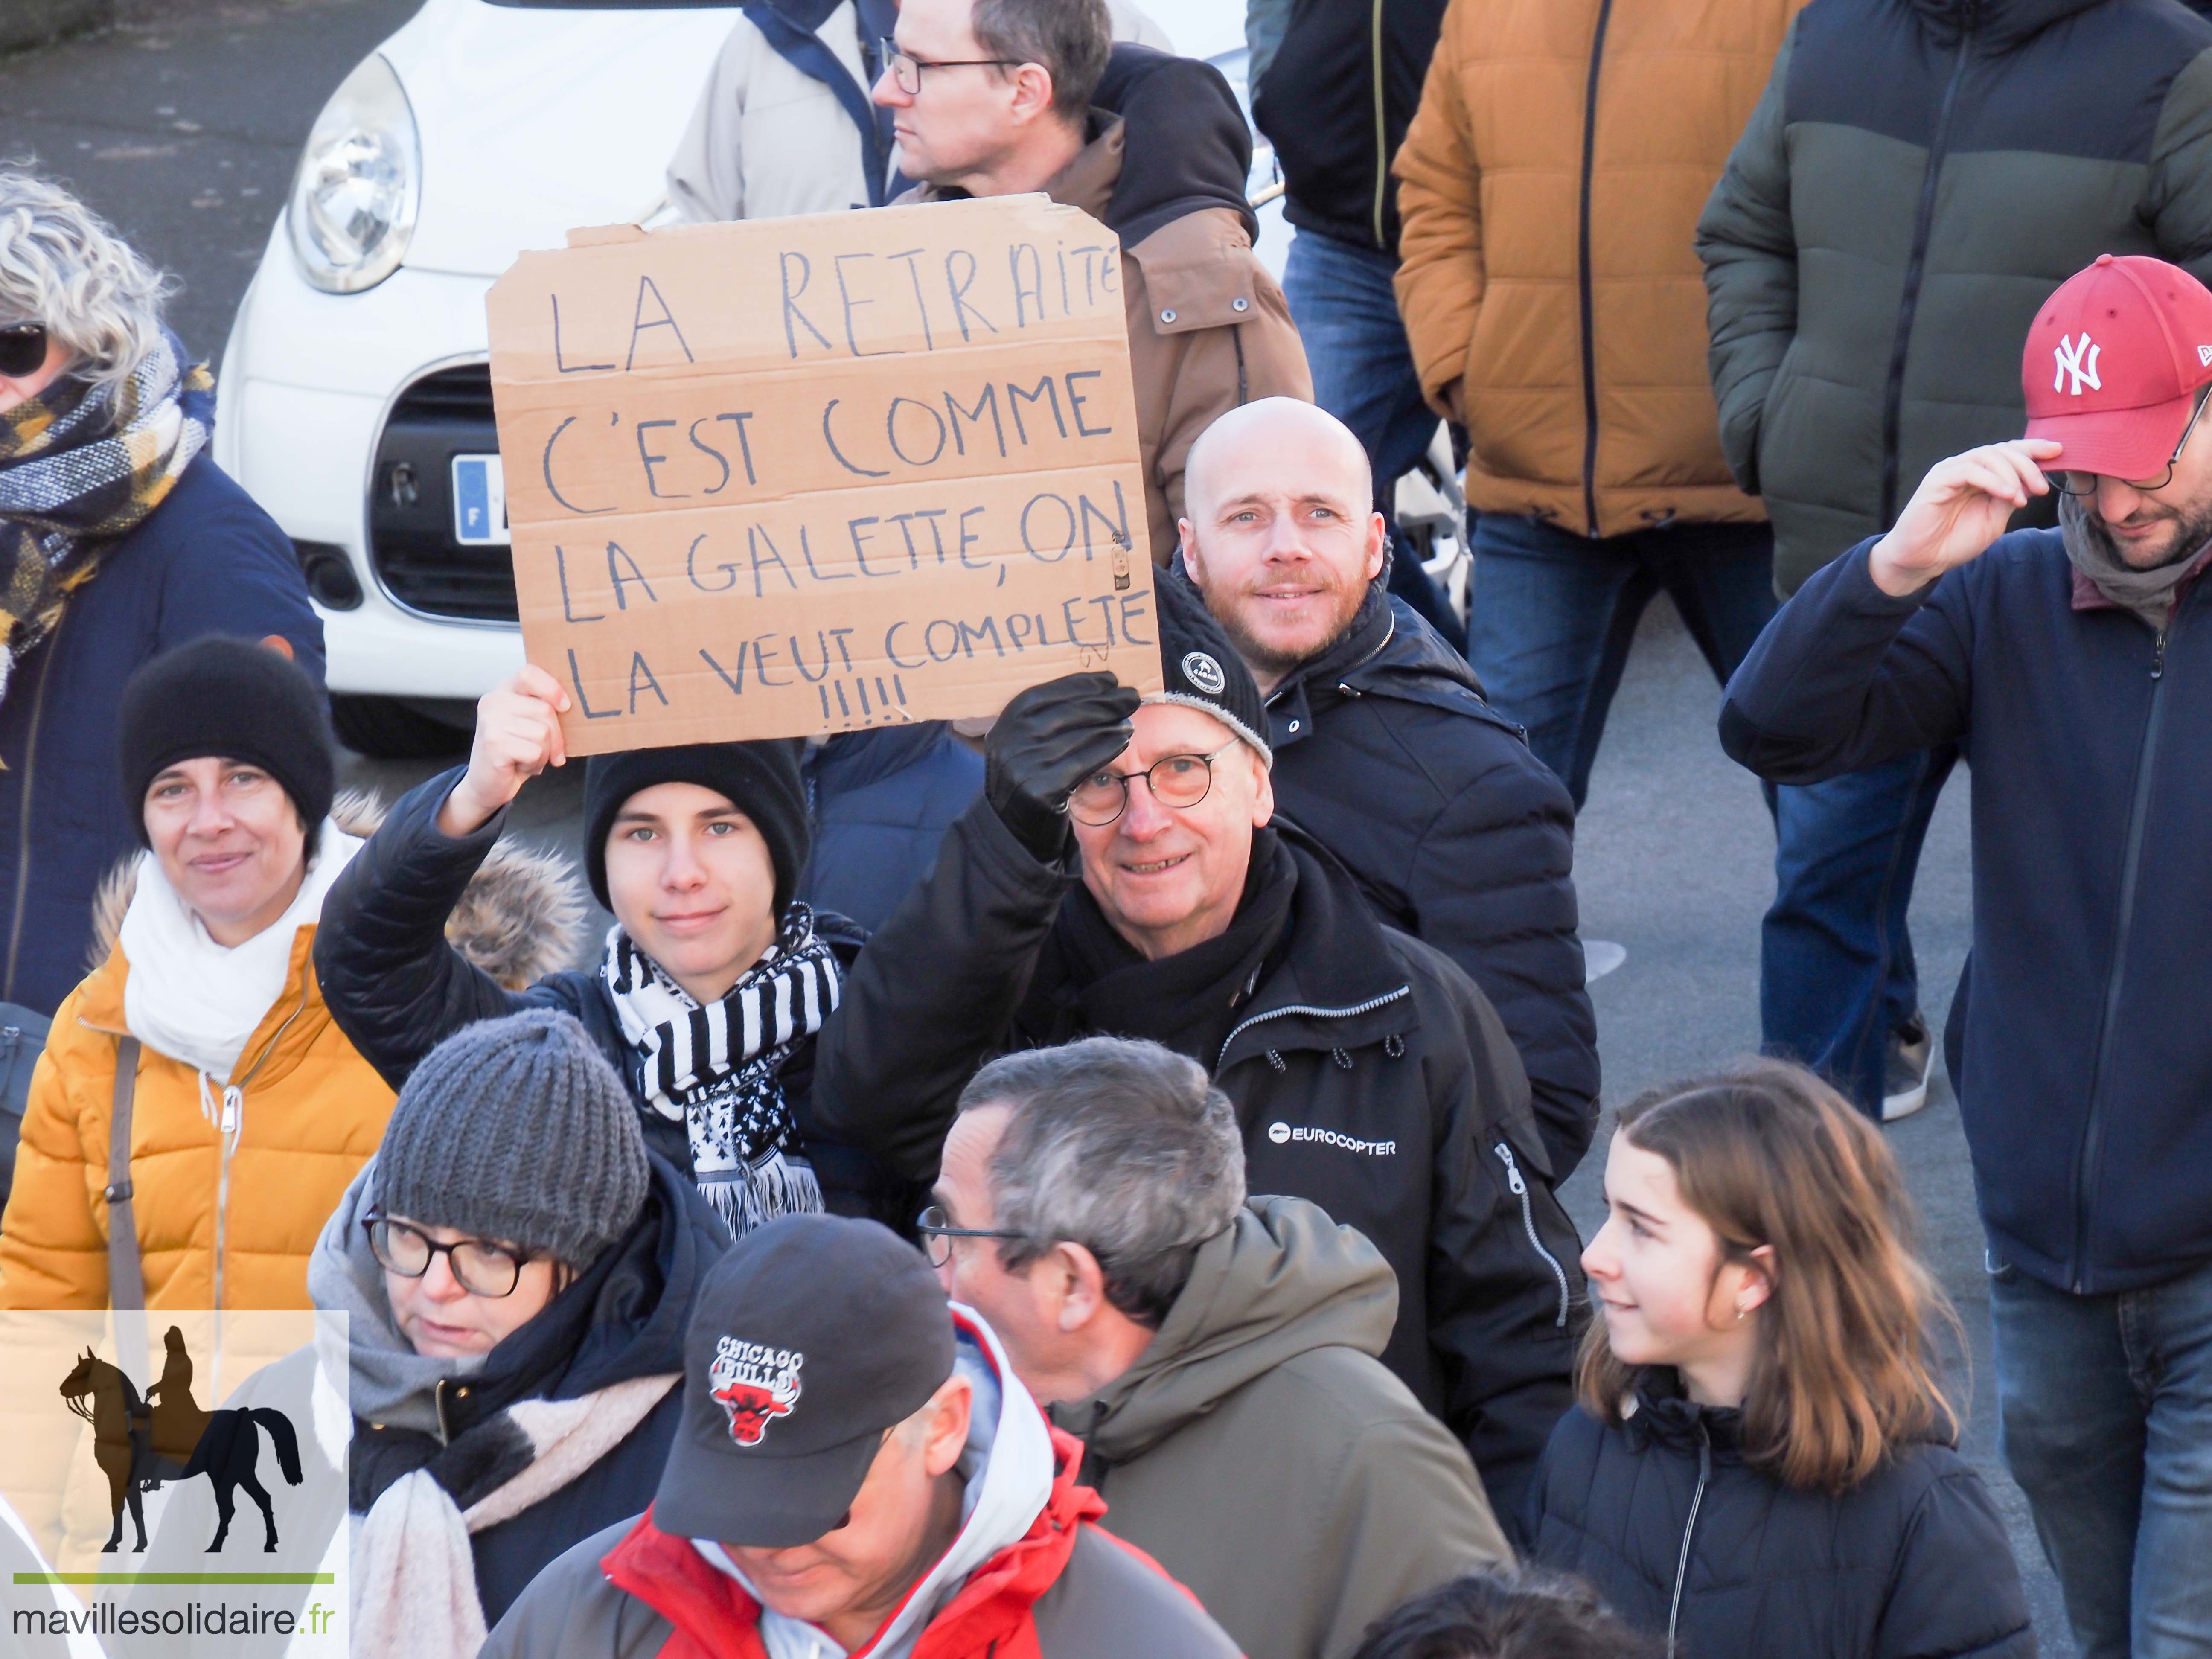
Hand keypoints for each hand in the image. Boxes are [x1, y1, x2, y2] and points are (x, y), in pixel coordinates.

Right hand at [438, 664, 569, 836]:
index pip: (529, 673)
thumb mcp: (531, 723)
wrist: (487, 783)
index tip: (564, 706)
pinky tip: (518, 764)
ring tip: (525, 756)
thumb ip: (543, 707)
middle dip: (554, 736)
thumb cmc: (516, 751)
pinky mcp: (493, 743)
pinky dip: (534, 764)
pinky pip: (535, 751)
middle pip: (545, 710)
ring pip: (543, 733)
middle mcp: (493, 700)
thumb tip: (569, 705)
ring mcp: (490, 721)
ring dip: (543, 752)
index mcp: (504, 690)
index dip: (552, 688)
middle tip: (541, 749)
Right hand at [984, 672, 1140, 860]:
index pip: (1040, 696)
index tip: (1108, 680)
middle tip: (1131, 696)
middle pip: (1062, 713)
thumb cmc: (1029, 785)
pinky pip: (1081, 763)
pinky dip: (1105, 748)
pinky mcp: (1040, 792)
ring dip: (1109, 724)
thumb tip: (1096, 693)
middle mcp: (1008, 746)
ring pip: (1075, 737)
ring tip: (1130, 719)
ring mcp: (1022, 769)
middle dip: (1102, 702)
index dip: (1077, 685)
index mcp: (1002, 729)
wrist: (1012, 836)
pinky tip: (1122, 740)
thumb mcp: (1024, 750)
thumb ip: (1044, 725)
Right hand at [1867, 439, 2060, 596]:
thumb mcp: (1994, 519)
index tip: (2059, 452)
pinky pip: (1969, 470)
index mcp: (1980, 475)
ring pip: (1987, 455)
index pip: (2008, 452)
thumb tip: (2029, 481)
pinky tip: (2007, 496)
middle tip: (2041, 489)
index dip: (2033, 448)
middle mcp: (1964, 468)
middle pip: (2001, 450)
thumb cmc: (1954, 542)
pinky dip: (1993, 480)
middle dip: (2027, 465)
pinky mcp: (1937, 480)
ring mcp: (1949, 471)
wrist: (1923, 560)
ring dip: (2011, 474)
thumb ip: (2009, 498)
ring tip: (2021, 498)